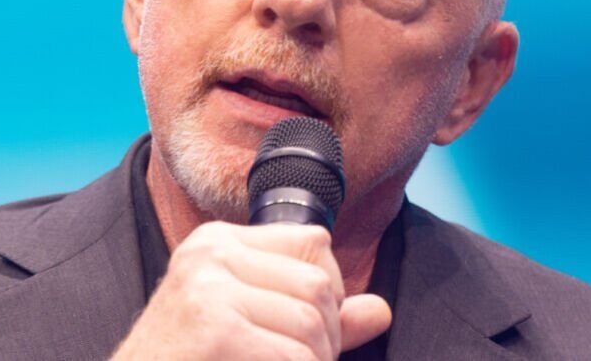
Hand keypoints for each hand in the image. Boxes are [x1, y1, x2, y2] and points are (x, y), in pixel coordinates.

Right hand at [111, 221, 391, 359]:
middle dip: (326, 338)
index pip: (314, 242)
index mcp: (217, 242)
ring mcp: (209, 288)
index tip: (306, 334)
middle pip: (318, 285)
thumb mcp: (247, 325)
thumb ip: (311, 314)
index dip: (329, 293)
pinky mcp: (215, 328)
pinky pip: (294, 358)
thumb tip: (380, 311)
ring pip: (312, 325)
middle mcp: (211, 253)